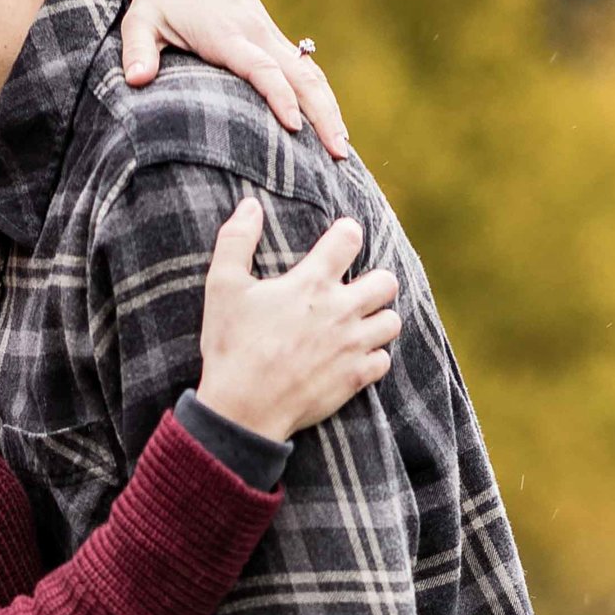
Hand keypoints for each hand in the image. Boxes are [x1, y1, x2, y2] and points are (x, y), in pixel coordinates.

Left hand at [120, 0, 349, 156]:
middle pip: (300, 75)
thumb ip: (137, 51)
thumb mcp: (139, 21)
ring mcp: (270, 37)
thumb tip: (135, 80)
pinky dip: (322, 98)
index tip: (293, 127)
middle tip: (338, 153)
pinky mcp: (274, 41)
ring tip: (343, 150)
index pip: (260, 67)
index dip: (278, 96)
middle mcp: (255, 35)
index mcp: (226, 36)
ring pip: (310, 74)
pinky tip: (333, 127)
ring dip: (330, 109)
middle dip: (322, 113)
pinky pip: (307, 70)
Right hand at [195, 198, 400, 447]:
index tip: (338, 244)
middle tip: (353, 291)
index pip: (350, 238)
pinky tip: (353, 357)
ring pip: (392, 322)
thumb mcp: (222, 287)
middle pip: (386, 282)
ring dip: (378, 320)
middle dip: (374, 281)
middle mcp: (340, 310)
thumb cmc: (231, 346)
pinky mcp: (355, 378)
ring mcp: (351, 346)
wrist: (243, 410)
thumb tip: (249, 204)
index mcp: (311, 283)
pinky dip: (373, 358)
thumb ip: (236, 240)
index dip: (347, 235)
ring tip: (358, 324)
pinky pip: (384, 361)